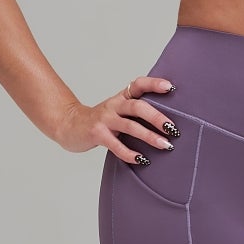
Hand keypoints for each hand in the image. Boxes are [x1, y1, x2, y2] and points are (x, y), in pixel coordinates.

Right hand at [54, 76, 179, 162]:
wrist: (70, 125)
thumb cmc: (101, 120)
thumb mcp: (118, 110)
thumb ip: (136, 111)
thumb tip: (168, 122)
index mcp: (121, 97)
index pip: (138, 85)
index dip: (154, 84)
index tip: (170, 88)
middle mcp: (114, 105)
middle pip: (137, 107)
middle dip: (157, 117)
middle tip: (173, 129)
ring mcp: (105, 119)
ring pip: (130, 126)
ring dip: (149, 136)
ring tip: (165, 145)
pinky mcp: (97, 134)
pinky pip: (116, 145)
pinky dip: (130, 153)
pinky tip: (142, 159)